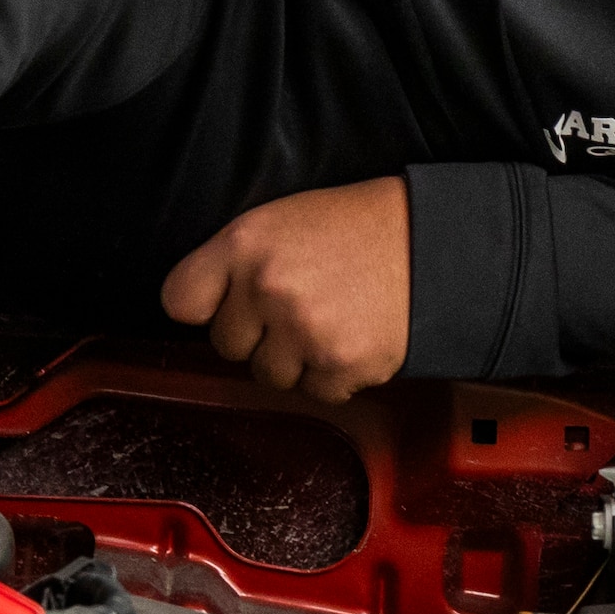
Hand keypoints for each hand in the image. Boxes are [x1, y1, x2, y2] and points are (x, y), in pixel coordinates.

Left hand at [160, 176, 411, 398]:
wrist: (434, 244)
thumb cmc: (356, 231)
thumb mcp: (281, 221)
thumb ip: (233, 262)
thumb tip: (197, 309)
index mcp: (245, 243)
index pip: (179, 299)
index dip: (205, 305)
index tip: (227, 303)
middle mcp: (268, 287)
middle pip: (225, 344)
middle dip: (257, 333)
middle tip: (299, 303)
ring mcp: (303, 330)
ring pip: (267, 375)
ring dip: (295, 358)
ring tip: (329, 319)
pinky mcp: (339, 365)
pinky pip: (315, 392)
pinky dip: (334, 375)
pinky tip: (353, 336)